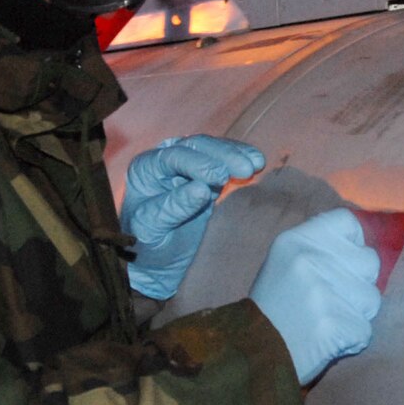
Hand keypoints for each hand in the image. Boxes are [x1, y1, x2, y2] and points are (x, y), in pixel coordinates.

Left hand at [120, 135, 265, 298]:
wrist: (161, 259)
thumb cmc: (150, 244)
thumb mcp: (154, 229)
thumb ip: (173, 208)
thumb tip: (202, 188)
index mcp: (145, 169)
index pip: (173, 157)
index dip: (199, 163)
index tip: (222, 178)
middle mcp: (165, 159)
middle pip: (197, 146)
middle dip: (223, 155)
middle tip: (247, 169)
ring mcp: (188, 162)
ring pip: (213, 147)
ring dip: (236, 153)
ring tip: (256, 164)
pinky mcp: (207, 171)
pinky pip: (225, 158)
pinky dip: (241, 158)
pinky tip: (257, 163)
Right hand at [249, 208, 382, 385]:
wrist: (252, 356)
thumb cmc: (272, 309)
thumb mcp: (284, 264)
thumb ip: (319, 249)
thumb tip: (361, 243)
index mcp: (295, 240)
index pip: (348, 222)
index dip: (353, 244)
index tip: (344, 262)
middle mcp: (310, 259)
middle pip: (369, 261)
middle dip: (358, 284)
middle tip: (331, 300)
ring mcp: (323, 292)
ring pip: (371, 298)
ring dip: (356, 314)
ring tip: (327, 322)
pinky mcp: (334, 325)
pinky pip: (364, 330)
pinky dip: (351, 341)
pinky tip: (328, 341)